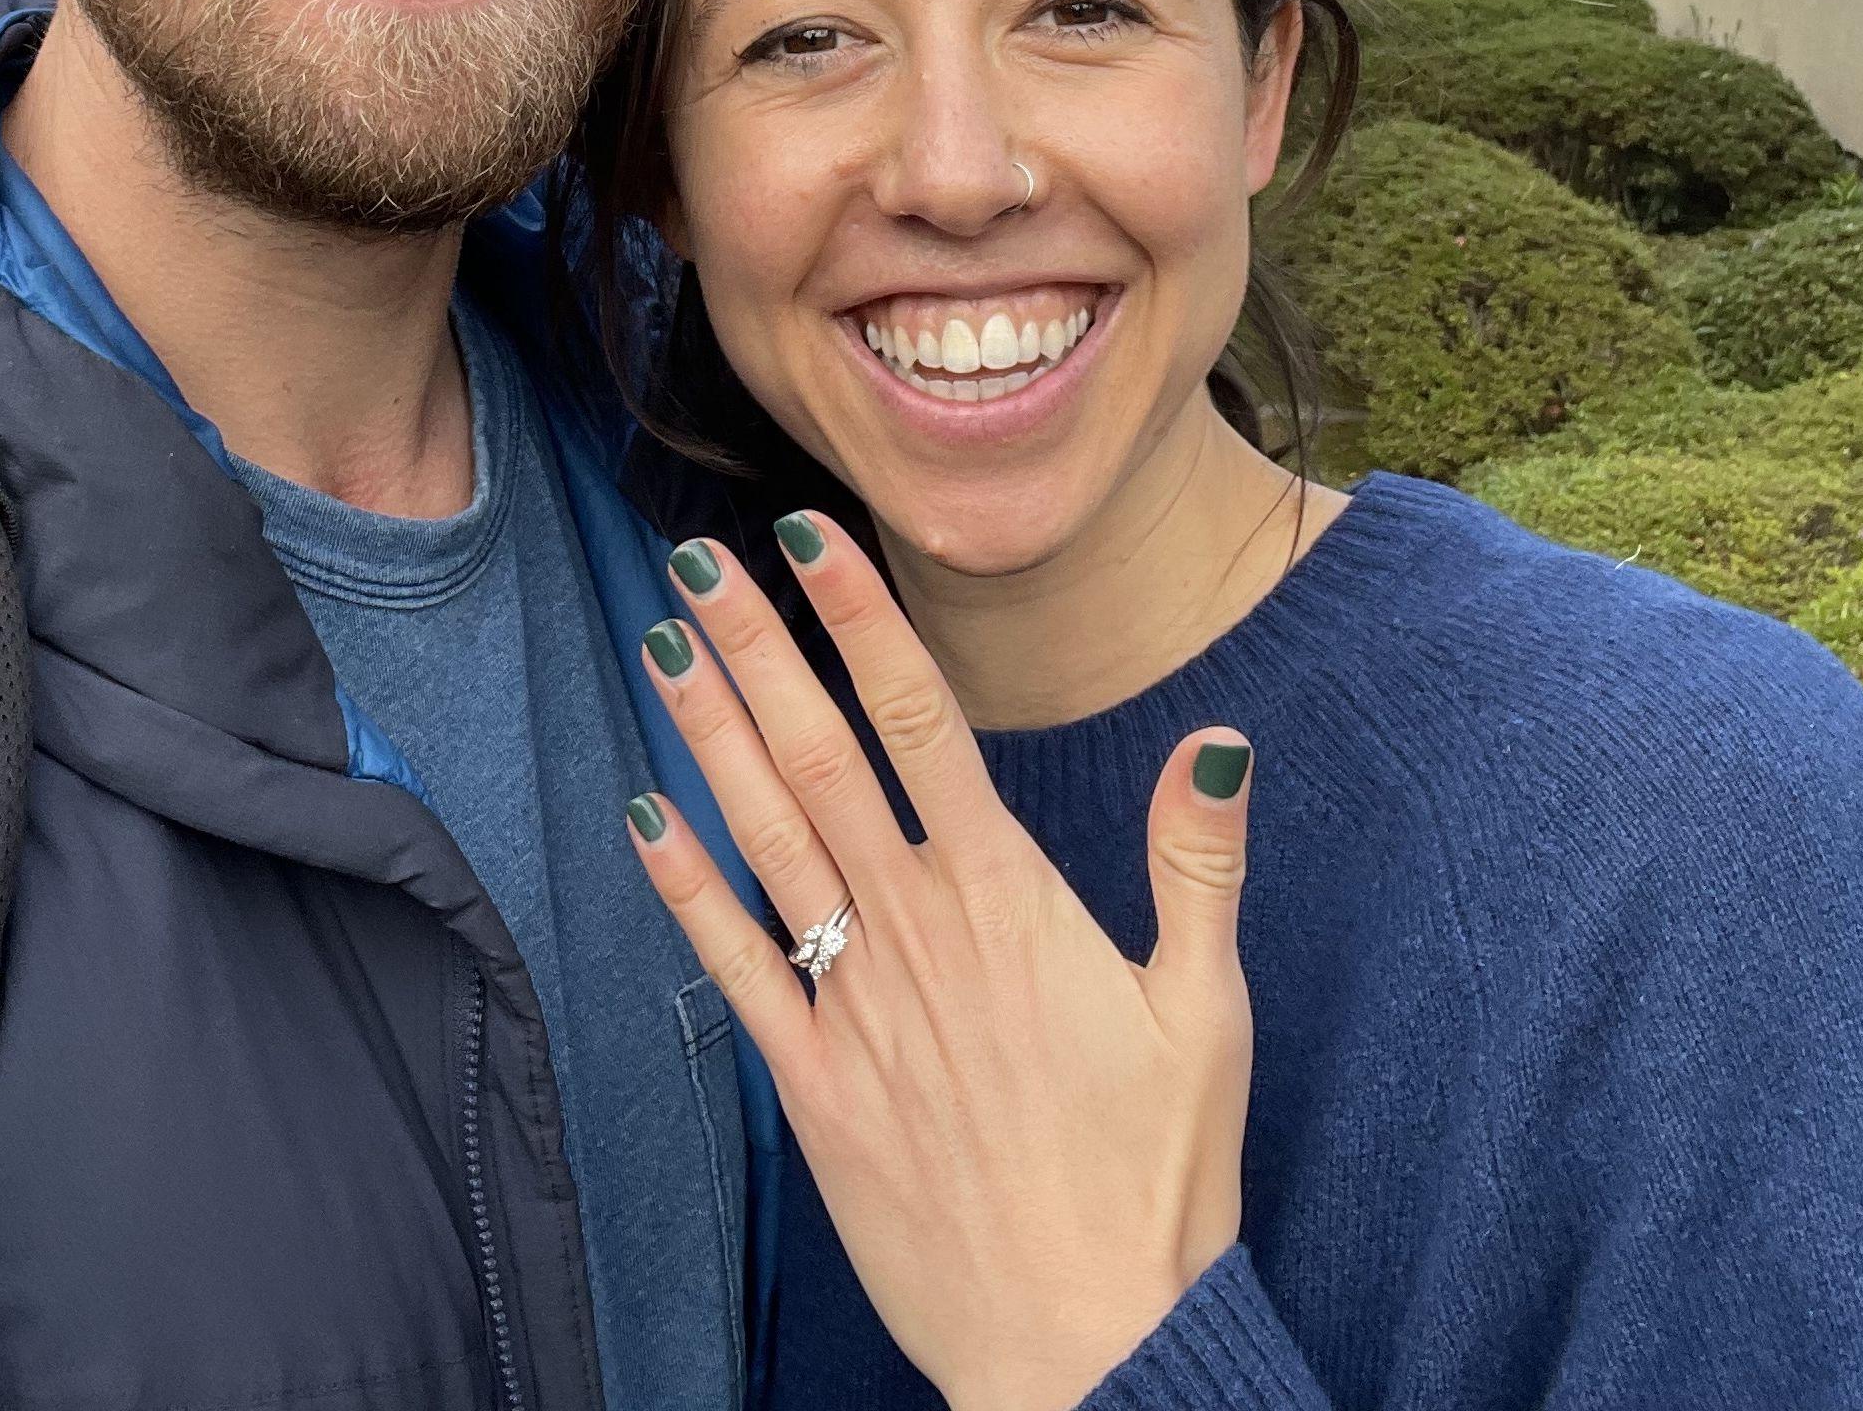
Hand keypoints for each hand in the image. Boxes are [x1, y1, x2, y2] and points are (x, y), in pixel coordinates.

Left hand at [624, 514, 1254, 1410]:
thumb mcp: (1209, 1011)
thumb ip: (1199, 863)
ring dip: (711, 735)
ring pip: (766, 838)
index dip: (858, 616)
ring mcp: (856, 1008)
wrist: (1089, 1349)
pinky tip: (643, 815)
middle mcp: (916, 931)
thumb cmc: (1159, 1182)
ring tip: (664, 642)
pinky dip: (685, 888)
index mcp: (1007, 898)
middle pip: (821, 754)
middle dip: (756, 646)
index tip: (807, 533)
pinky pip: (734, 969)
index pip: (918, 718)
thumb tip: (1219, 736)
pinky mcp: (815, 1088)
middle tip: (695, 556)